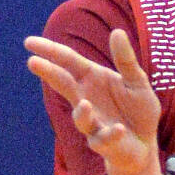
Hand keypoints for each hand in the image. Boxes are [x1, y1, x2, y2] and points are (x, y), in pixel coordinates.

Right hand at [24, 29, 160, 173]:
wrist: (145, 142)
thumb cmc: (137, 109)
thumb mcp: (136, 81)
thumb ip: (126, 60)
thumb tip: (117, 31)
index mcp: (92, 78)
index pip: (68, 61)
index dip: (50, 51)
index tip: (29, 43)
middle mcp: (86, 99)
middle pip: (64, 84)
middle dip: (49, 73)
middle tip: (32, 62)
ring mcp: (93, 122)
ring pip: (81, 118)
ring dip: (82, 113)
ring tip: (84, 104)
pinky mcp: (104, 143)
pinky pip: (105, 138)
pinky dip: (111, 134)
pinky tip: (119, 128)